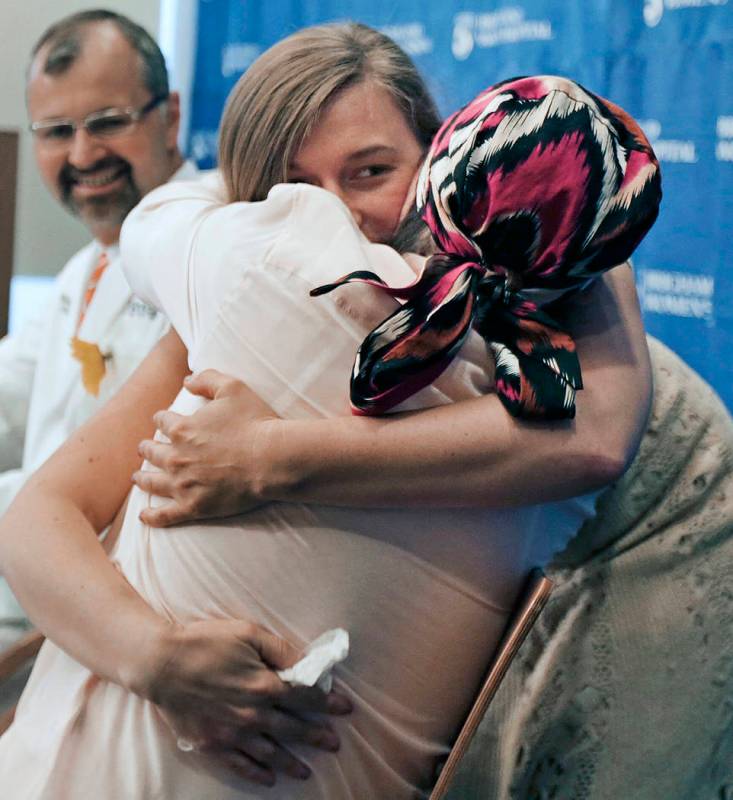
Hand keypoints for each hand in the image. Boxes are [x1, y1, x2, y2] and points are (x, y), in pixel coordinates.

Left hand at [133, 370, 279, 526]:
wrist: (272, 459)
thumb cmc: (255, 422)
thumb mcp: (232, 387)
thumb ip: (207, 379)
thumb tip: (187, 380)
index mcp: (182, 429)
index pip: (163, 421)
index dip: (163, 420)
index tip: (164, 422)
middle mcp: (176, 457)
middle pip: (152, 452)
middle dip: (147, 448)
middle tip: (145, 449)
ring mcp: (183, 485)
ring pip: (153, 482)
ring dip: (143, 479)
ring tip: (137, 478)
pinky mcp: (194, 507)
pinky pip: (165, 515)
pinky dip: (152, 516)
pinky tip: (144, 515)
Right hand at [143, 619, 351, 785]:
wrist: (161, 663)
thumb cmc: (206, 641)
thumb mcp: (248, 633)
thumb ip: (280, 650)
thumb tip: (305, 663)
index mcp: (265, 685)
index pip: (306, 697)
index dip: (328, 702)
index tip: (345, 707)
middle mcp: (253, 714)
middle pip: (293, 728)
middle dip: (317, 736)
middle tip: (334, 743)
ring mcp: (232, 733)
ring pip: (270, 752)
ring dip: (291, 761)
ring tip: (307, 770)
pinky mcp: (212, 744)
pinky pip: (240, 765)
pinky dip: (257, 773)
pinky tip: (270, 778)